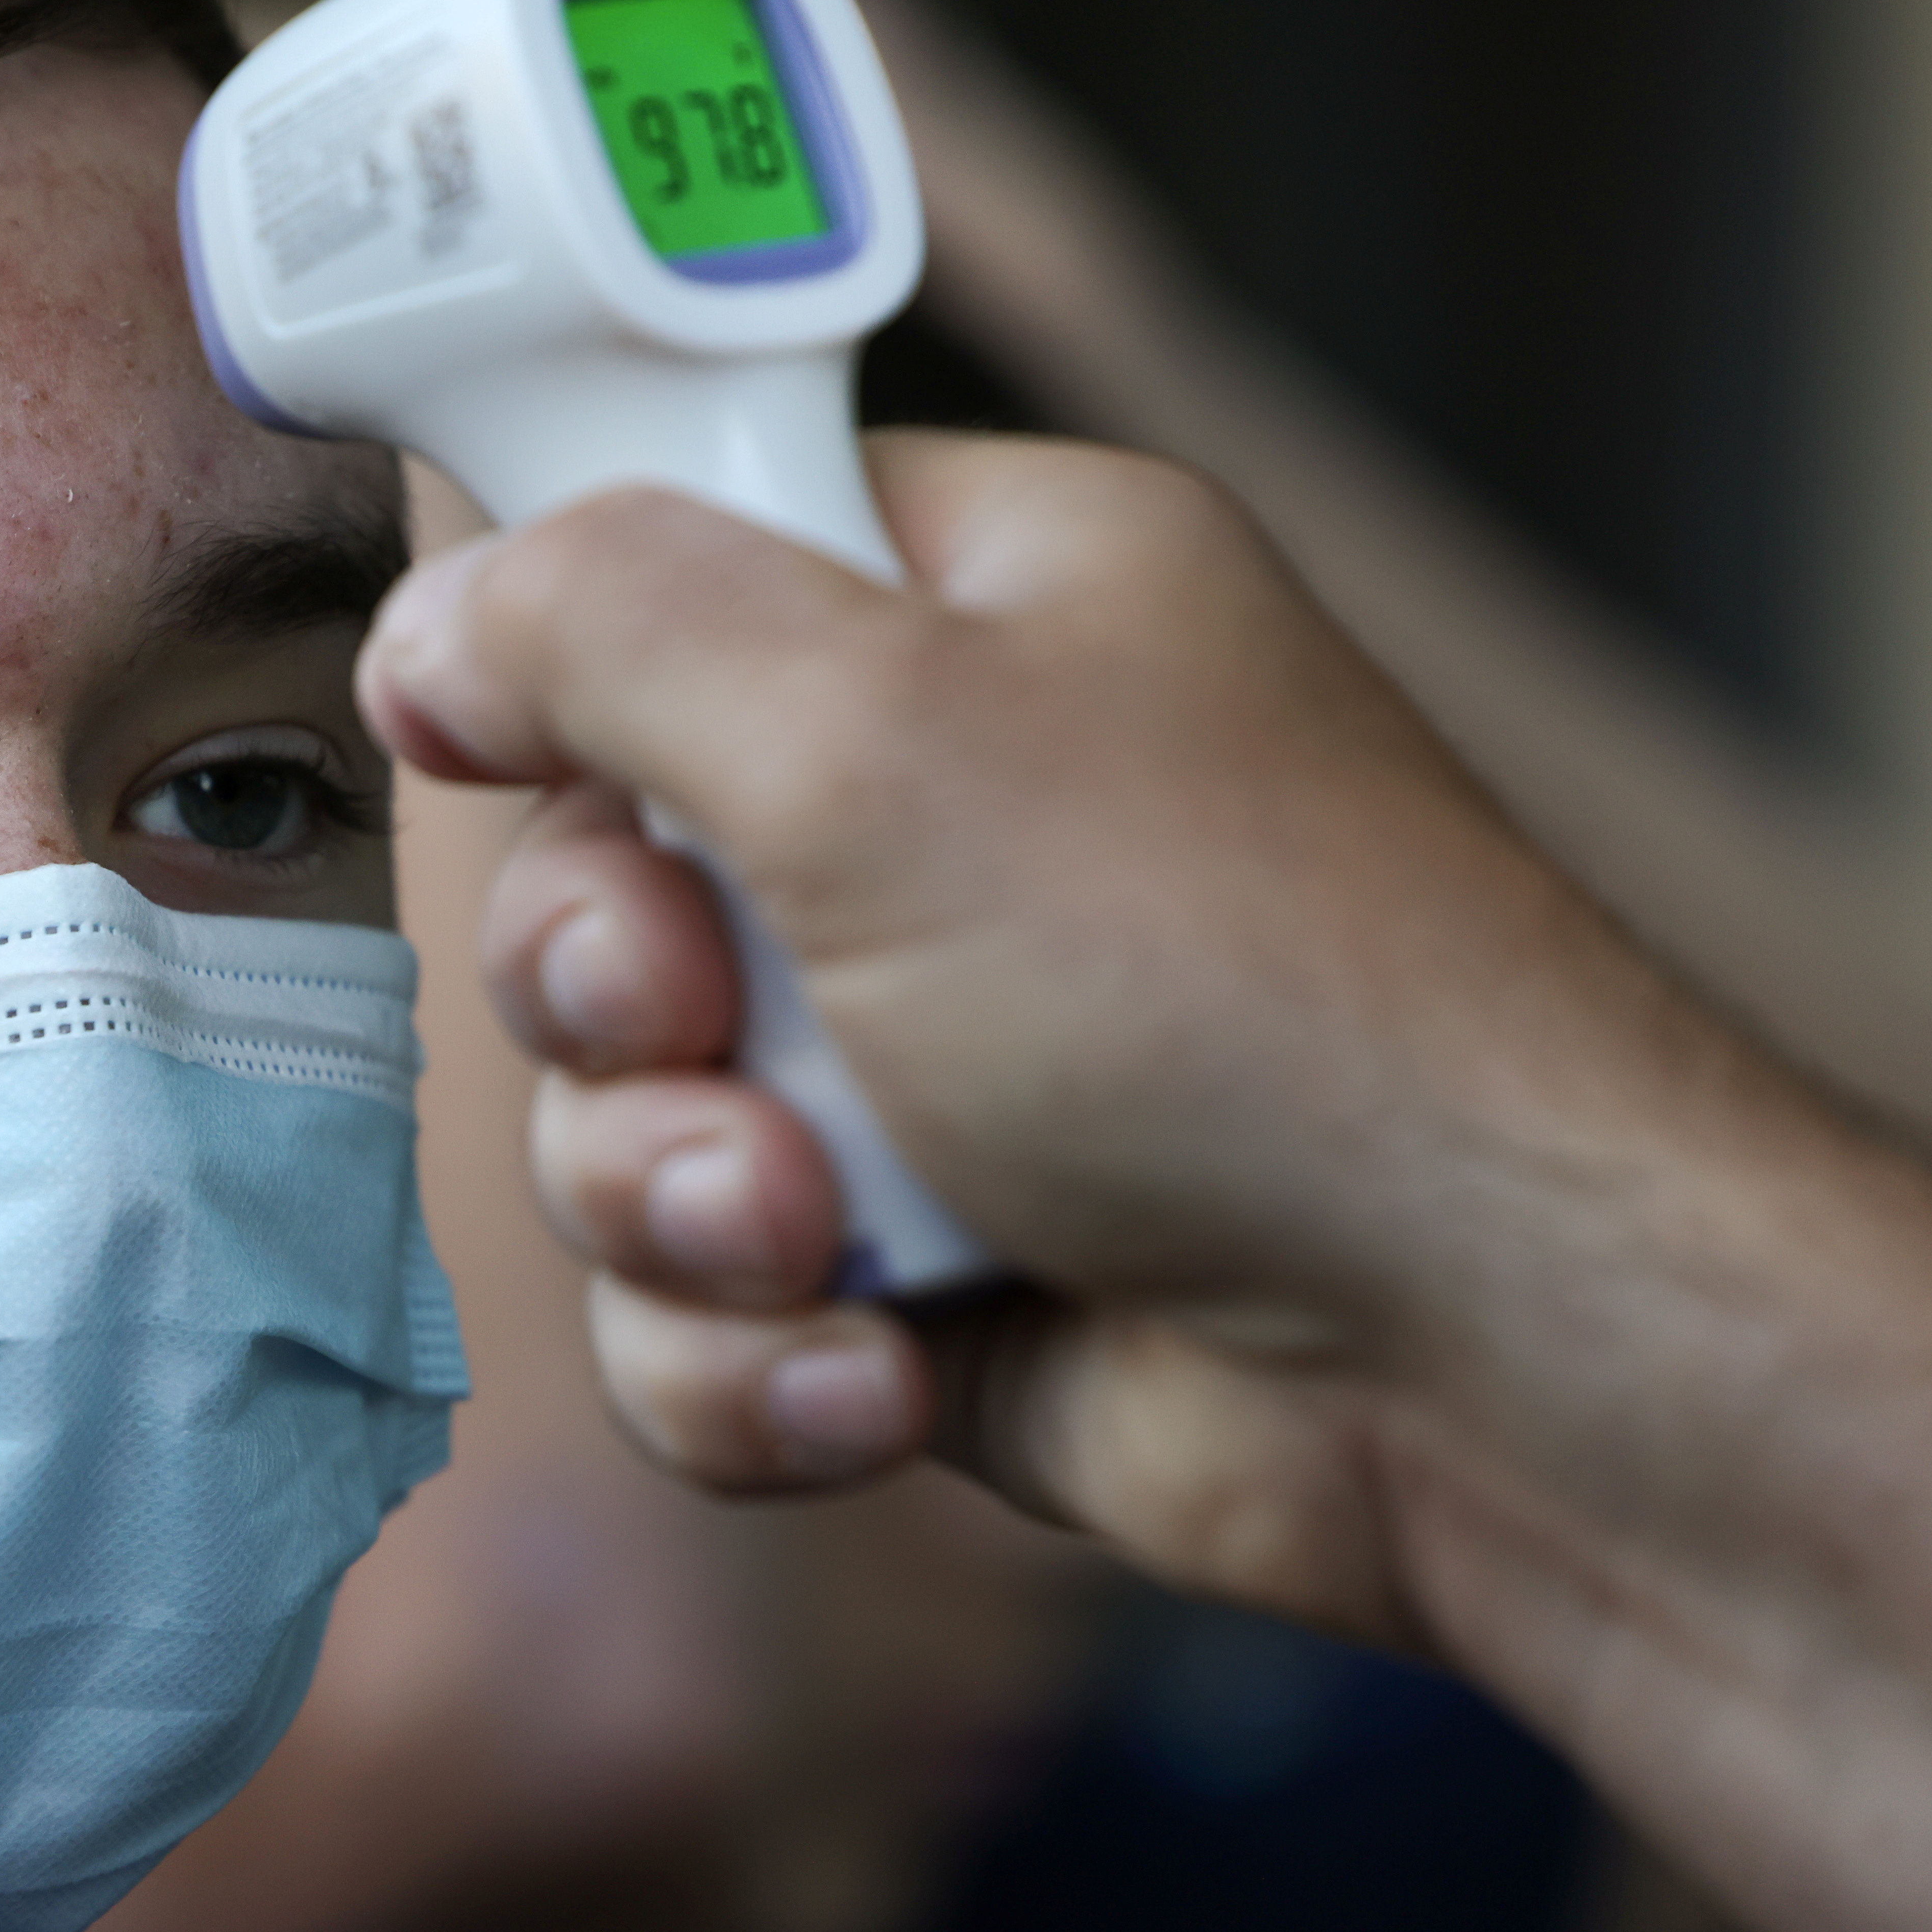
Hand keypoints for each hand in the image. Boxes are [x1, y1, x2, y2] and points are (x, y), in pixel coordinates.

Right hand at [357, 430, 1805, 1650]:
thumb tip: (441, 621)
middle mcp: (954, 818)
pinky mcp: (925, 1262)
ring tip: (823, 1238)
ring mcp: (934, 1053)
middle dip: (611, 993)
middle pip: (599, 869)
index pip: (671, 562)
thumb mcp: (883, 726)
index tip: (484, 730)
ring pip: (628, 1116)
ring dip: (679, 1200)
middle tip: (701, 1019)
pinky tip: (888, 1368)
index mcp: (979, 611)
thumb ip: (615, 623)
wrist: (1490, 1363)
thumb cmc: (1248, 994)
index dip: (548, 652)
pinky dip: (760, 1357)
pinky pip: (709, 1304)